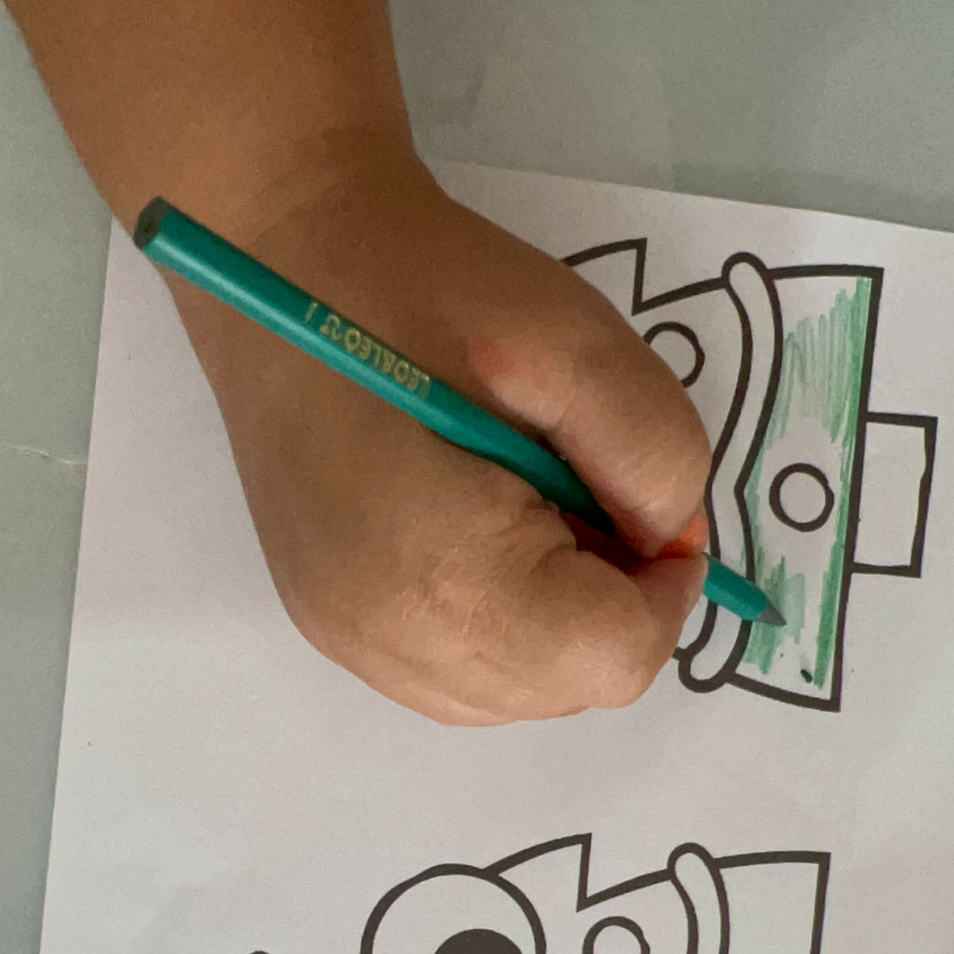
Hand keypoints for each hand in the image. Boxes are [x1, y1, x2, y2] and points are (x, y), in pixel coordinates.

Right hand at [173, 149, 709, 724]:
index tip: (640, 502)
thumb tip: (671, 545)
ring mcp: (349, 644)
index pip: (614, 660)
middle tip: (579, 494)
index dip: (664, 589)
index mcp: (449, 579)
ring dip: (559, 625)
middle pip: (568, 691)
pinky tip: (481, 538)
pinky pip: (458, 678)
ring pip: (516, 696)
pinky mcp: (329, 627)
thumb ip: (658, 459)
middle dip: (610, 608)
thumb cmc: (429, 287)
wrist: (282, 256)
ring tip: (526, 510)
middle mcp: (389, 641)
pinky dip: (502, 630)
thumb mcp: (581, 344)